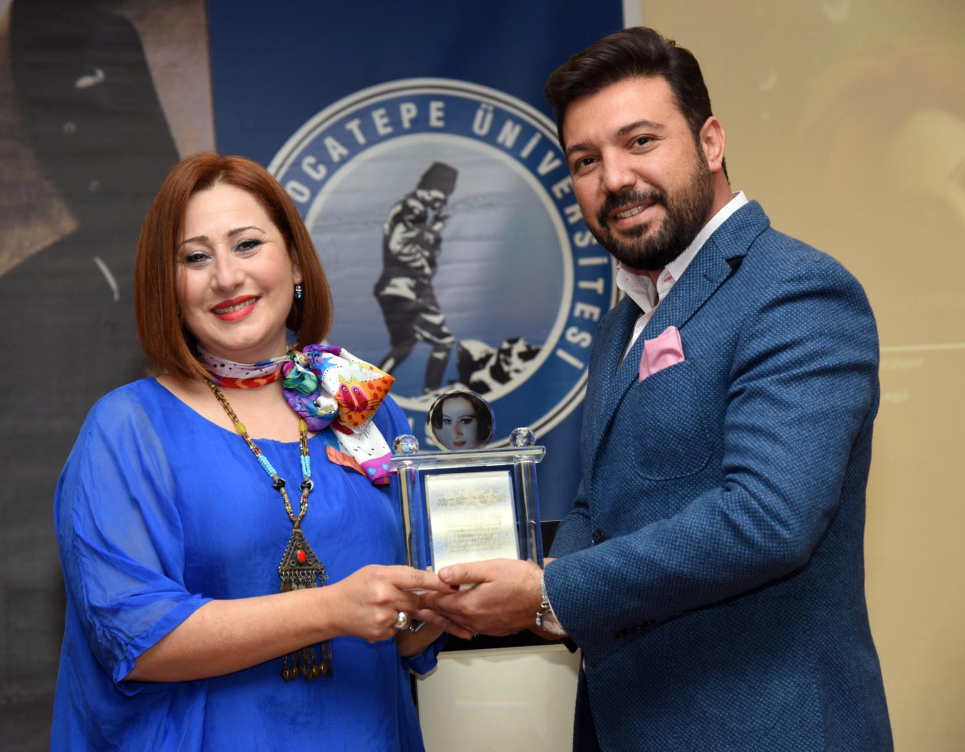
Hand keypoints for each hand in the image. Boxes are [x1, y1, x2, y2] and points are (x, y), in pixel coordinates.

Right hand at [327, 565, 455, 642]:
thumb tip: (427, 577)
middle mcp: (385, 597)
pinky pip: (398, 628)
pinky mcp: (382, 633)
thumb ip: (400, 574)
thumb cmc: (355, 586)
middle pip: (415, 601)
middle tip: (395, 597)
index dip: (436, 583)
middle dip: (411, 600)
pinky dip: (392, 624)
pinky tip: (376, 618)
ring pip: (408, 616)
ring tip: (381, 607)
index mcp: (384, 577)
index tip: (451, 585)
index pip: (416, 579)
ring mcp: (384, 618)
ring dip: (401, 612)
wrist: (332, 610)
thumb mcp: (376, 571)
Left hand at [420, 559, 542, 636]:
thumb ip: (464, 571)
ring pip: (456, 623)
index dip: (425, 595)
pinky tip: (456, 619)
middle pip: (444, 615)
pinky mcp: (493, 630)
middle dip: (429, 608)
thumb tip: (441, 574)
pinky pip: (469, 627)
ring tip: (429, 614)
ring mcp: (483, 627)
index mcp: (469, 604)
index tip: (415, 590)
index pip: (438, 601)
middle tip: (415, 605)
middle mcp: (473, 620)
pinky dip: (458, 622)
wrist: (545, 599)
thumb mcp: (491, 568)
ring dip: (442, 616)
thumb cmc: (521, 581)